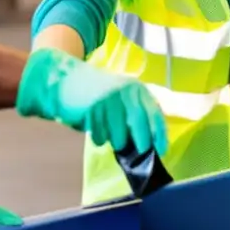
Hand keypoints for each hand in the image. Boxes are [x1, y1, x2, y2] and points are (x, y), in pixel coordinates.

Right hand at [16, 48, 167, 155]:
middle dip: (141, 140)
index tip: (162, 150)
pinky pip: (99, 132)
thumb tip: (147, 142)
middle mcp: (125, 91)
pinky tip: (96, 134)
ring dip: (116, 139)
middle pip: (138, 121)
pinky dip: (98, 137)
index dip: (159, 133)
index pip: (154, 113)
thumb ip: (135, 113)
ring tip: (113, 140)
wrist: (67, 77)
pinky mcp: (92, 106)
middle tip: (139, 151)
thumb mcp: (122, 97)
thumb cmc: (98, 94)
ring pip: (118, 131)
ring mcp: (108, 98)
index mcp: (137, 89)